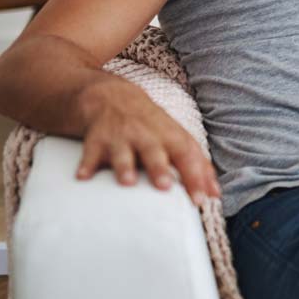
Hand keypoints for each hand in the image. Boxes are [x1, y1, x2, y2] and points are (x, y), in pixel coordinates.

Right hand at [76, 78, 220, 203]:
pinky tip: (83, 177)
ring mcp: (121, 137)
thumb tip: (216, 194)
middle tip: (165, 186)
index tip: (200, 200)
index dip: (195, 177)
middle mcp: (147, 136)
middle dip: (159, 168)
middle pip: (155, 152)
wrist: (115, 99)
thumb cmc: (155, 128)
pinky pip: (90, 153)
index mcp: (171, 137)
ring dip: (125, 167)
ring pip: (123, 153)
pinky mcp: (97, 140)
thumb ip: (198, 165)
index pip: (187, 156)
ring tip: (128, 182)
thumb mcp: (179, 139)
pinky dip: (87, 164)